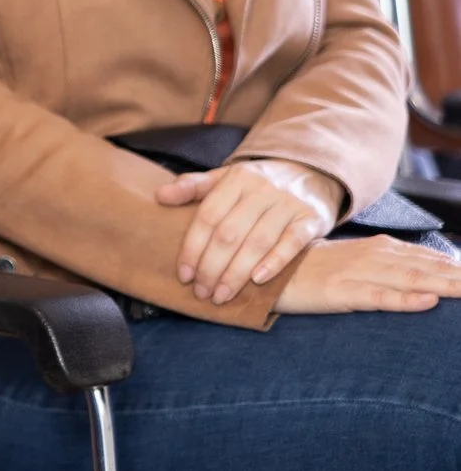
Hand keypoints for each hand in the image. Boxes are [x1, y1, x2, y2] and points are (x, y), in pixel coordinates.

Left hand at [157, 158, 345, 304]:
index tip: (183, 276)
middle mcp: (262, 189)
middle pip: (229, 234)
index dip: (192, 248)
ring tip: (221, 296)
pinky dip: (275, 263)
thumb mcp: (224, 179)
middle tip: (201, 292)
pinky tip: (257, 281)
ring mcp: (289, 203)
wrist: (310, 174)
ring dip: (236, 274)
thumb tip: (160, 196)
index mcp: (236, 179)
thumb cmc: (256, 185)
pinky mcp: (311, 218)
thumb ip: (193, 187)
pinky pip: (292, 243)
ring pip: (257, 242)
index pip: (207, 217)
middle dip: (211, 268)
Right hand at [276, 236, 460, 313]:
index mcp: (379, 249)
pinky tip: (427, 301)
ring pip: (411, 279)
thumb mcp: (354, 264)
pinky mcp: (340, 292)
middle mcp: (373, 257)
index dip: (459, 268)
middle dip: (460, 276)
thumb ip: (388, 266)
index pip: (431, 259)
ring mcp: (357, 274)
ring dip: (446, 285)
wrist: (267, 269)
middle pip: (429, 268)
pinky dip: (404, 300)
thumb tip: (426, 280)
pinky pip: (378, 297)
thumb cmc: (312, 269)